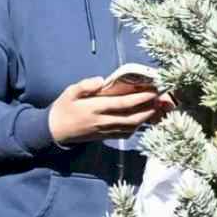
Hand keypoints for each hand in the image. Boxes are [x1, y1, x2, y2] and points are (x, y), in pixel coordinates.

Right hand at [48, 77, 169, 144]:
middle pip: (132, 117)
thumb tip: (100, 80)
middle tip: (161, 99)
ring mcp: (105, 131)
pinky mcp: (105, 137)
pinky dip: (136, 127)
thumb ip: (85, 85)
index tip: (153, 91)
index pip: (123, 103)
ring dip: (145, 118)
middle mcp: (102, 121)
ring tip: (156, 107)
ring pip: (131, 127)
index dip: (140, 98)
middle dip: (148, 109)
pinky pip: (125, 133)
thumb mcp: (69, 92)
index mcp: (95, 108)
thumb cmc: (63, 108)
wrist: (55, 131)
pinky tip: (142, 119)